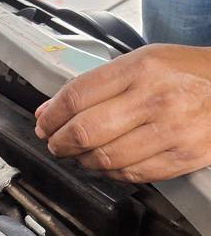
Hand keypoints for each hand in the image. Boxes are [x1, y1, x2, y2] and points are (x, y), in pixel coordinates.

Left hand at [35, 44, 210, 182]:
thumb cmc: (190, 73)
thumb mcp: (144, 62)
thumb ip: (95, 84)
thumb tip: (49, 110)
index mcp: (142, 68)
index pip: (76, 96)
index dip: (51, 116)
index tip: (44, 123)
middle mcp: (155, 98)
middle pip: (84, 132)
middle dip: (59, 142)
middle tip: (55, 143)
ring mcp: (171, 130)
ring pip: (104, 158)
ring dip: (83, 160)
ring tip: (81, 153)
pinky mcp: (183, 157)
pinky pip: (131, 174)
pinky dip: (111, 173)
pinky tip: (108, 163)